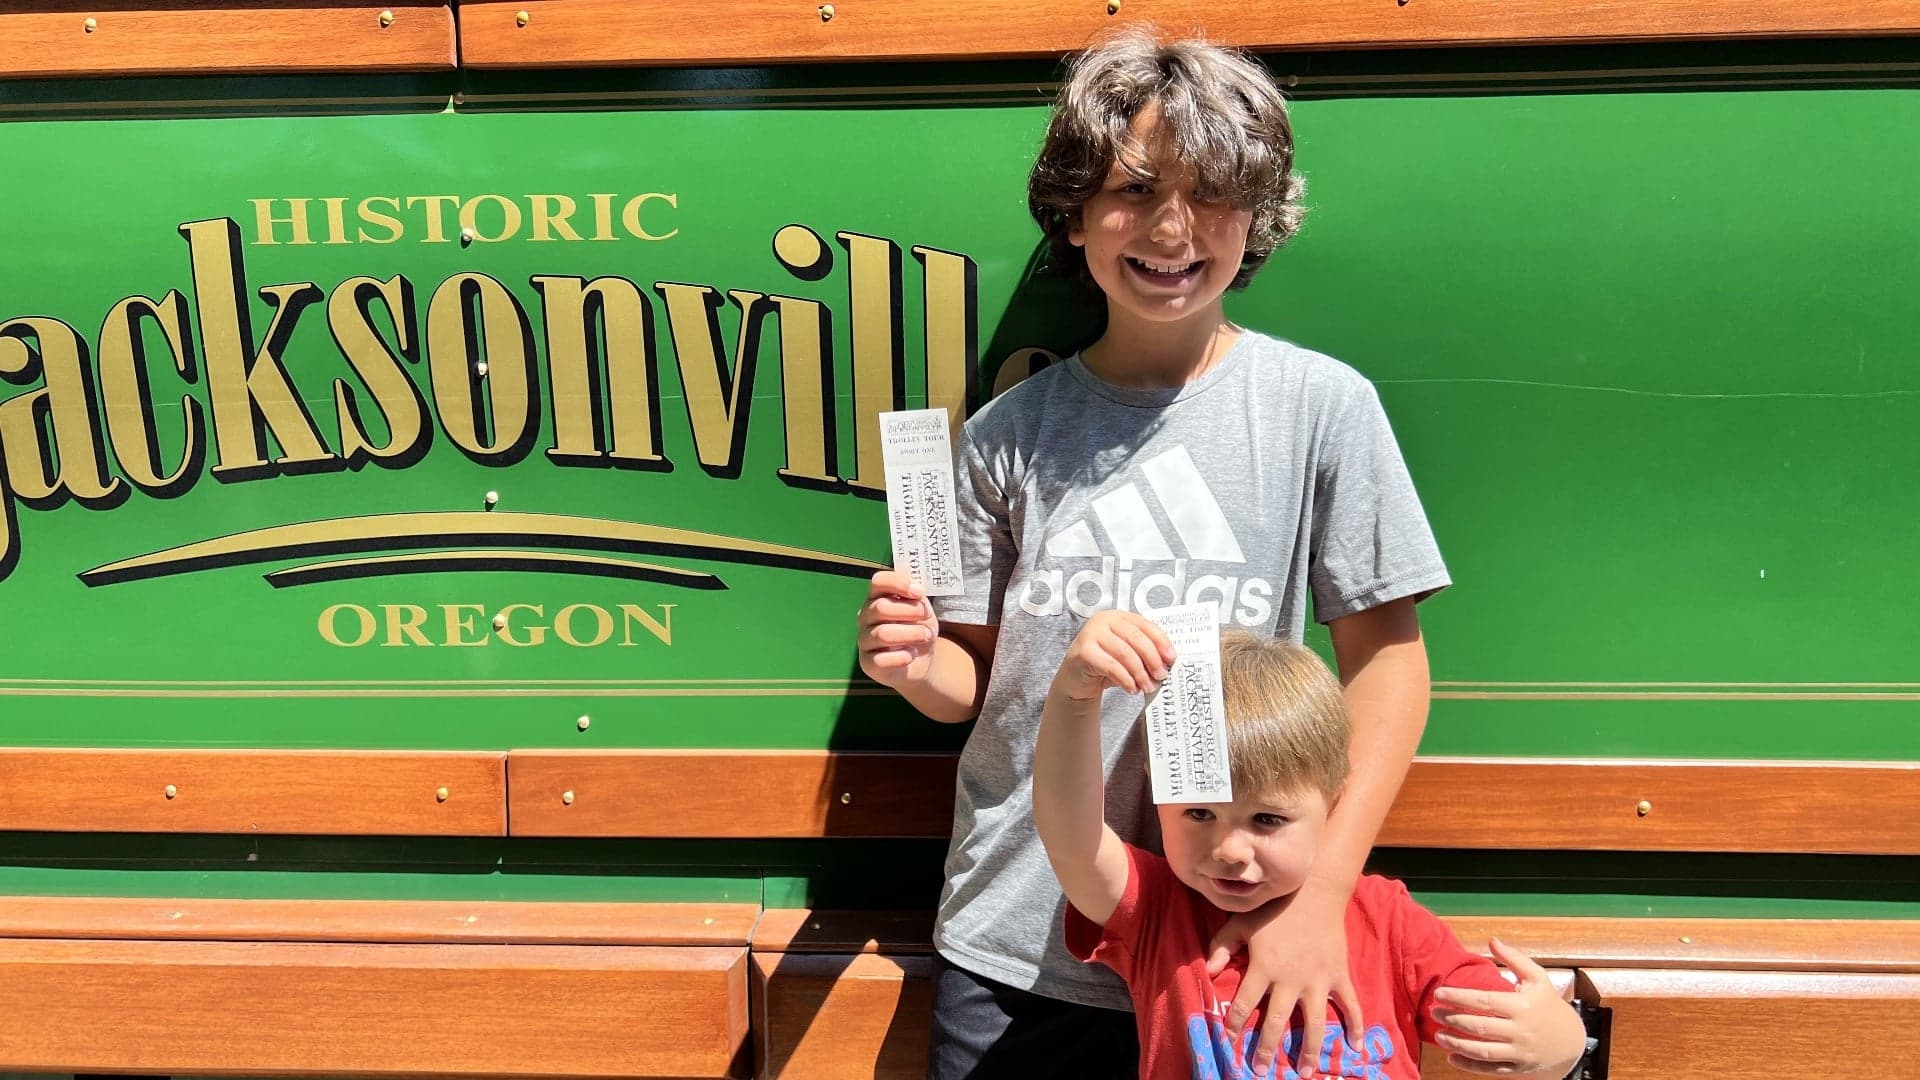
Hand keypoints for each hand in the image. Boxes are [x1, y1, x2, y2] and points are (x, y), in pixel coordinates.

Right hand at [856, 571, 938, 688]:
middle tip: (927, 618)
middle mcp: (865, 617)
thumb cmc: (918, 630)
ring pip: (883, 633)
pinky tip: (911, 655)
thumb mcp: (922, 610)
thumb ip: (917, 598)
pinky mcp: (868, 663)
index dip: (899, 584)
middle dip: (910, 612)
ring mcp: (864, 640)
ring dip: (912, 634)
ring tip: (926, 636)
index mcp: (876, 598)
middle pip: (881, 608)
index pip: (878, 582)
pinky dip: (903, 657)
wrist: (921, 661)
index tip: (919, 592)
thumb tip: (916, 590)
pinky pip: (882, 659)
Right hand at [1052, 610, 1173, 700]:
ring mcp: (1091, 634)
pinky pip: (1111, 667)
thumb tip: (1166, 663)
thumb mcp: (1126, 653)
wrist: (1076, 678)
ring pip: (1125, 653)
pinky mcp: (1083, 652)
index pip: (1145, 625)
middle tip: (1161, 675)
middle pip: (1136, 638)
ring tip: (1147, 686)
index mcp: (1118, 617)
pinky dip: (1126, 680)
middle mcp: (1104, 620)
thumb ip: (1143, 652)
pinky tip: (1132, 689)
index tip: (1171, 658)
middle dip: (1152, 659)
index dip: (1161, 641)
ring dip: (1140, 673)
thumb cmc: (1104, 663)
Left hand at [1209, 882, 1362, 1078]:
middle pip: (1276, 1022)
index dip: (1235, 1025)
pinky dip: (1355, 1025)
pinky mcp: (1339, 976)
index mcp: (1264, 967)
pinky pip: (1350, 1005)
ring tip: (1304, 1073)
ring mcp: (1318, 980)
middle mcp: (1290, 979)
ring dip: (1308, 1050)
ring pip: (1314, 1023)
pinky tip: (1355, 1046)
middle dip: (1267, 1049)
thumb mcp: (1241, 922)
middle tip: (1260, 1071)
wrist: (1315, 891)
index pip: (1244, 1004)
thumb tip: (1207, 971)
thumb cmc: (1274, 908)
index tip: (1229, 1043)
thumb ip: (1222, 945)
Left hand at [1431, 939, 1585, 1077]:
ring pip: (1483, 1051)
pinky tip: (1452, 1057)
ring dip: (1457, 1044)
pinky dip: (1470, 1066)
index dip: (1459, 997)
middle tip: (1433, 1012)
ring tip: (1438, 1036)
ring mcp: (1519, 1052)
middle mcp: (1520, 1031)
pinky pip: (1491, 1069)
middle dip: (1453, 1020)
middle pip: (1480, 1027)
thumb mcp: (1537, 977)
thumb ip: (1514, 958)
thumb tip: (1491, 940)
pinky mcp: (1518, 1068)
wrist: (1570, 1040)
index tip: (1439, 993)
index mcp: (1522, 1006)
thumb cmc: (1547, 1003)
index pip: (1485, 1001)